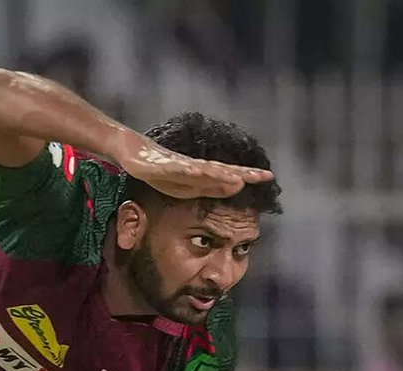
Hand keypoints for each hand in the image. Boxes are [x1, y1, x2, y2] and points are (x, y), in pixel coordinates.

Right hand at [120, 139, 273, 199]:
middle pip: (222, 169)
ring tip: (238, 180)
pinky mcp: (162, 164)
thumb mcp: (186, 185)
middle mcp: (194, 165)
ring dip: (221, 174)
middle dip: (243, 173)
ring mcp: (179, 164)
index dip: (248, 174)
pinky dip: (189, 170)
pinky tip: (199, 172)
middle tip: (264, 176)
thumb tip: (234, 187)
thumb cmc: (161, 170)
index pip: (229, 173)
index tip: (269, 177)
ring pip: (204, 169)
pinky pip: (178, 168)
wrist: (134, 152)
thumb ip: (208, 186)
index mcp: (201, 172)